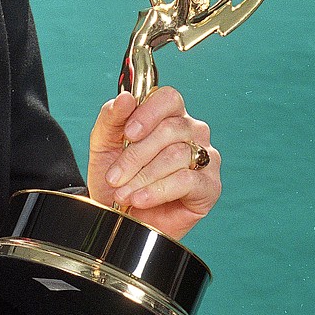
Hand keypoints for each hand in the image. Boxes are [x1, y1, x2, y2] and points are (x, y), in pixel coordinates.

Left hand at [87, 87, 220, 239]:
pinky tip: (141, 199)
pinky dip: (158, 190)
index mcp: (169, 114)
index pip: (168, 98)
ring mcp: (205, 157)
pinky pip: (187, 181)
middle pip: (170, 129)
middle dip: (136, 155)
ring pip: (177, 155)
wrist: (119, 216)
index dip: (148, 113)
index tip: (128, 133)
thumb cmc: (117, 176)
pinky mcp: (209, 185)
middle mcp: (192, 131)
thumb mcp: (104, 143)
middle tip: (114, 177)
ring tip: (123, 193)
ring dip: (143, 177)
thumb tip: (125, 98)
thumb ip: (111, 117)